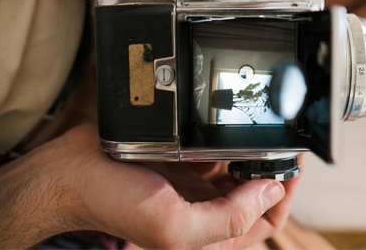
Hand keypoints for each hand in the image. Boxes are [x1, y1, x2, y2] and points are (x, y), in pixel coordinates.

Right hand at [0, 124, 303, 248]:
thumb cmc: (114, 205)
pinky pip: (217, 152)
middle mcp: (206, 213)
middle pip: (258, 194)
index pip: (267, 220)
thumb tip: (271, 190)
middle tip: (284, 139)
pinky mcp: (183, 163)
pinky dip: (227, 141)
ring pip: (240, 171)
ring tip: (263, 129)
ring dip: (253, 152)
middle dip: (274, 168)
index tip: (292, 162)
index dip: (285, 193)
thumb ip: (227, 218)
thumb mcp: (173, 227)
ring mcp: (196, 187)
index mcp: (209, 237)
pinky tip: (230, 128)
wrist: (73, 174)